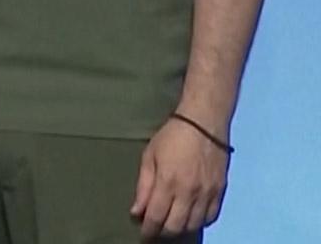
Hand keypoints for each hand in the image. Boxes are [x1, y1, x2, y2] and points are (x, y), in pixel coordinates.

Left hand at [131, 117, 228, 238]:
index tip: (143, 234)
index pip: (157, 217)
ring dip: (181, 228)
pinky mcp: (220, 191)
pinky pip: (210, 217)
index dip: (149, 230)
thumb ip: (143, 187)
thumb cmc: (172, 137)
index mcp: (168, 182)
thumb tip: (137, 212)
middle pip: (176, 226)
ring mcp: (207, 193)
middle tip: (156, 229)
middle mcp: (189, 192)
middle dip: (163, 232)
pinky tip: (190, 217)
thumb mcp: (150, 157)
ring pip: (194, 225)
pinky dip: (198, 222)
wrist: (204, 124)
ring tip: (171, 223)